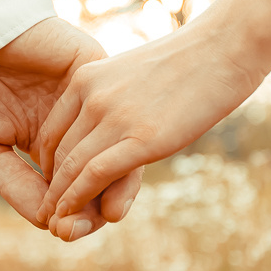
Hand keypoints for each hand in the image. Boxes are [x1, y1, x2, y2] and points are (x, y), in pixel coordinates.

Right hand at [0, 17, 142, 240]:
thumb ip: (17, 186)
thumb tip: (51, 225)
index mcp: (50, 144)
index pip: (74, 186)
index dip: (74, 213)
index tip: (67, 232)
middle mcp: (77, 126)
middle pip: (103, 173)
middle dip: (97, 206)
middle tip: (85, 228)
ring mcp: (90, 100)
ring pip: (117, 147)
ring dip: (112, 184)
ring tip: (105, 212)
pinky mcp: (96, 73)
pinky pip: (114, 113)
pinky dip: (109, 144)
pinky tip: (98, 170)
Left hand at [35, 17, 266, 225]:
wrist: (224, 48)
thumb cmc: (189, 60)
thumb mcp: (134, 72)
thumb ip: (115, 96)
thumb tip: (116, 118)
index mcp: (86, 77)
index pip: (52, 129)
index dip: (47, 162)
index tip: (51, 183)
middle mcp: (92, 97)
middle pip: (58, 152)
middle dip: (51, 186)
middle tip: (46, 211)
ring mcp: (115, 117)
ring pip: (70, 167)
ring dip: (60, 199)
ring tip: (55, 222)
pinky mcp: (142, 139)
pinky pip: (94, 175)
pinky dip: (77, 199)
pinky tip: (71, 213)